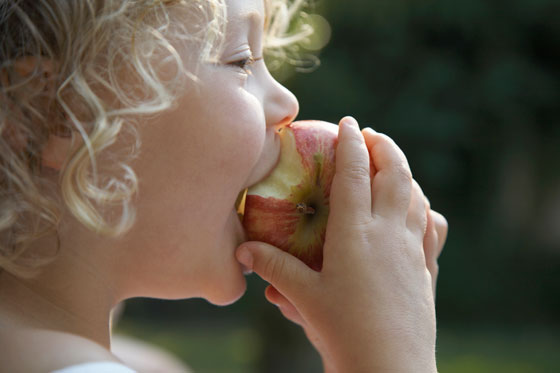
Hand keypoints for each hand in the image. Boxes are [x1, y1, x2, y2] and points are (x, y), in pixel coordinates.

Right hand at [236, 116, 445, 371]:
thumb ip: (275, 268)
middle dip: (385, 146)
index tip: (348, 122)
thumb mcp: (305, 299)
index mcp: (355, 234)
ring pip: (416, 196)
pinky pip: (432, 227)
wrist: (390, 369)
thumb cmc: (343, 332)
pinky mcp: (427, 269)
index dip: (351, 143)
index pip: (354, 174)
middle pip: (395, 174)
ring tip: (392, 164)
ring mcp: (412, 250)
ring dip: (405, 172)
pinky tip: (420, 209)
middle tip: (372, 134)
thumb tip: (242, 251)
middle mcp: (389, 233)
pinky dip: (425, 208)